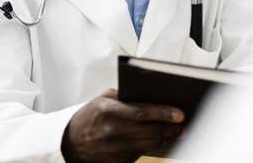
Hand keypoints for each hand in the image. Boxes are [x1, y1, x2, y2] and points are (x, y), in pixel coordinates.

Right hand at [61, 88, 184, 162]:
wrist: (69, 142)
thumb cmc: (89, 116)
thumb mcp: (102, 99)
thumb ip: (124, 95)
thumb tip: (153, 95)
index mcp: (108, 111)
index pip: (142, 112)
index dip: (164, 114)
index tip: (180, 114)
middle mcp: (111, 131)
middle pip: (150, 131)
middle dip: (171, 128)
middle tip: (184, 124)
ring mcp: (114, 149)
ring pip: (150, 144)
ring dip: (166, 138)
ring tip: (177, 131)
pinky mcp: (117, 162)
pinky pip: (142, 153)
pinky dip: (153, 147)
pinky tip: (160, 140)